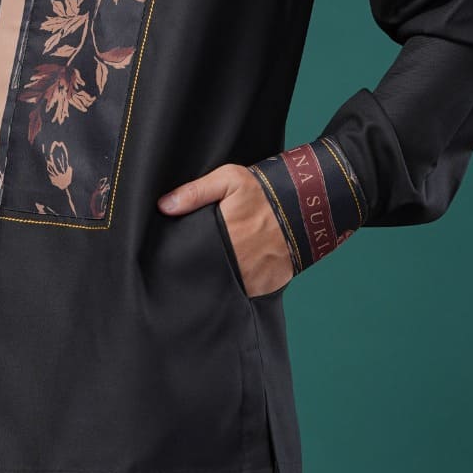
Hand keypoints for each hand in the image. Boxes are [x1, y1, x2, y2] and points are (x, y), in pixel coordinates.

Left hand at [157, 163, 295, 296]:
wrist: (309, 205)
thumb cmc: (266, 191)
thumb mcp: (229, 179)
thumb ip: (195, 192)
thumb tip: (163, 206)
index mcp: (223, 237)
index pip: (192, 257)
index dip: (183, 258)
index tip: (177, 256)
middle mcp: (237, 262)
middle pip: (209, 274)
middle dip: (202, 269)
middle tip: (199, 260)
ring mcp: (254, 276)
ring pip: (227, 286)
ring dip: (222, 280)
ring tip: (218, 267)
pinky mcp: (269, 285)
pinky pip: (248, 292)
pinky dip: (242, 286)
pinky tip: (238, 274)